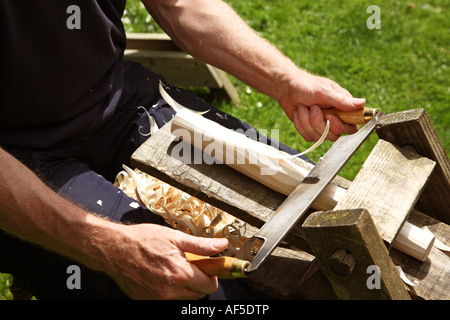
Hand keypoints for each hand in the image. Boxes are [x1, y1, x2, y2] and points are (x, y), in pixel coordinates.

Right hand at [104, 223, 228, 299]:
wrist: (115, 249)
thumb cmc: (142, 240)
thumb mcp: (175, 237)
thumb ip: (202, 245)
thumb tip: (222, 245)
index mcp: (181, 274)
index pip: (210, 285)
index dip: (211, 274)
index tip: (206, 265)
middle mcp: (171, 291)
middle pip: (199, 294)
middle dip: (199, 280)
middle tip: (189, 263)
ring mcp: (159, 299)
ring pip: (185, 298)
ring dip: (185, 286)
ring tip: (174, 267)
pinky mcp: (149, 301)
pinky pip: (169, 299)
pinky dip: (171, 290)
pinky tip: (163, 274)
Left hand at [278, 70, 365, 141]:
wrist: (287, 88)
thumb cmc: (307, 85)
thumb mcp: (324, 91)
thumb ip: (342, 100)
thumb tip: (362, 103)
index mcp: (343, 108)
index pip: (352, 127)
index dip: (340, 126)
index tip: (329, 116)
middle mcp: (335, 118)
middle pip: (334, 135)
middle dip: (318, 123)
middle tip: (313, 108)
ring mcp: (322, 126)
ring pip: (319, 137)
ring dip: (307, 121)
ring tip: (303, 107)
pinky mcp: (311, 130)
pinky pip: (308, 137)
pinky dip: (300, 125)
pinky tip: (299, 113)